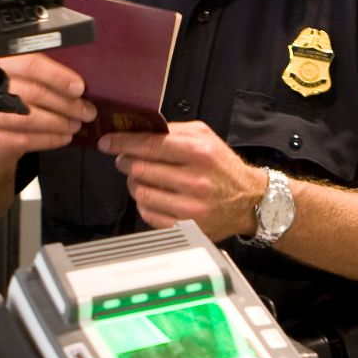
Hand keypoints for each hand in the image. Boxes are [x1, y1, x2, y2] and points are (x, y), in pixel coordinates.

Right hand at [0, 54, 92, 166]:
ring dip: (58, 123)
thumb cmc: (7, 97)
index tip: (79, 87)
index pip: (30, 64)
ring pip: (28, 117)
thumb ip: (41, 75)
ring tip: (75, 125)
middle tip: (86, 111)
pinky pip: (21, 139)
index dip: (57, 76)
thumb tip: (78, 84)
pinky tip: (63, 138)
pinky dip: (47, 139)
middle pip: (34, 92)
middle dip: (66, 104)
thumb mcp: (19, 77)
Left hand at [100, 122, 266, 240]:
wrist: (249, 200)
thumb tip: (138, 130)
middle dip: (125, 162)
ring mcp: (190, 207)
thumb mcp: (206, 137)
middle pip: (139, 169)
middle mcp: (195, 180)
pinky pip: (148, 214)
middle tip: (124, 160)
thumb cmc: (223, 167)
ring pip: (140, 192)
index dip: (122, 143)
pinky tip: (152, 195)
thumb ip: (174, 130)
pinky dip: (143, 203)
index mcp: (199, 153)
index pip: (149, 145)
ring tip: (140, 177)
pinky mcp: (186, 227)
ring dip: (134, 183)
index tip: (108, 142)